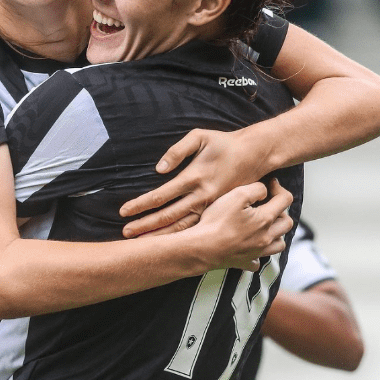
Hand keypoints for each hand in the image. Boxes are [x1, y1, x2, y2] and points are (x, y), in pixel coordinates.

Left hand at [121, 128, 269, 236]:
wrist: (255, 154)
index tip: (123, 211)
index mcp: (193, 177)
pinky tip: (168, 242)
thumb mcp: (199, 137)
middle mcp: (201, 195)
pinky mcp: (219, 209)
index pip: (161, 195)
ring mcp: (211, 205)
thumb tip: (159, 169)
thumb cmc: (223, 143)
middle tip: (126, 233)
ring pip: (183, 226)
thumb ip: (177, 151)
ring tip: (141, 242)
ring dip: (161, 234)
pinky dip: (181, 235)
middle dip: (146, 225)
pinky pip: (197, 226)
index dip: (141, 204)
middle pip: (168, 216)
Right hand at [189, 179, 291, 271]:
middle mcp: (266, 237)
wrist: (202, 248)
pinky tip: (250, 248)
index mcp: (265, 219)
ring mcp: (257, 251)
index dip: (279, 188)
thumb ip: (256, 189)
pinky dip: (258, 254)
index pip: (285, 200)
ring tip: (264, 227)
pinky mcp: (245, 262)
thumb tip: (265, 190)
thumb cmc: (217, 222)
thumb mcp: (236, 195)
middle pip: (287, 223)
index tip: (269, 184)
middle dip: (281, 211)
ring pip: (279, 244)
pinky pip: (258, 261)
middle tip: (267, 205)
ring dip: (276, 234)